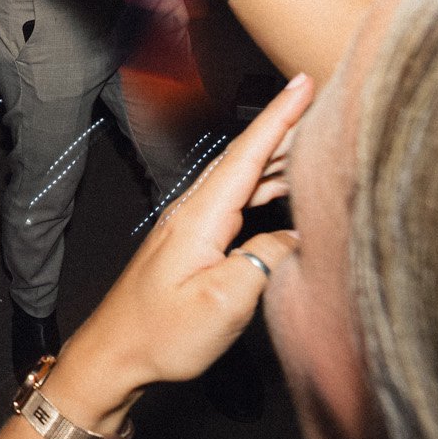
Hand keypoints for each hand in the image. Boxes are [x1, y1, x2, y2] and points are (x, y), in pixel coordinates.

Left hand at [53, 75, 306, 413]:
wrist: (113, 355)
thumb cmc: (162, 335)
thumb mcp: (223, 302)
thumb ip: (263, 260)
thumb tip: (294, 234)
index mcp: (200, 217)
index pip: (247, 155)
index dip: (279, 118)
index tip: (304, 82)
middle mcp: (193, 212)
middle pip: (246, 158)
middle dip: (284, 126)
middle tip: (324, 99)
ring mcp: (191, 227)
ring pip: (241, 179)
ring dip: (277, 156)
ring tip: (317, 137)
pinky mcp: (192, 244)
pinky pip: (236, 201)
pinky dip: (263, 185)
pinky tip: (283, 187)